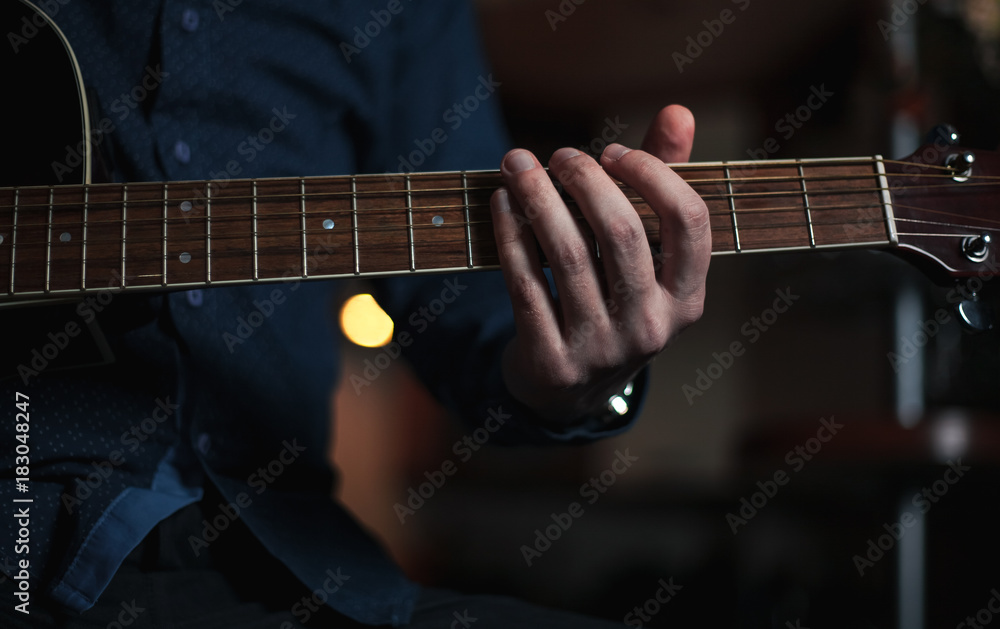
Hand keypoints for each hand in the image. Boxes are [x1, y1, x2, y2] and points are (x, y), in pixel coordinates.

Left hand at [489, 105, 710, 422]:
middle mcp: (651, 327)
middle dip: (584, 179)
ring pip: (568, 254)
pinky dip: (510, 235)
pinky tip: (501, 203)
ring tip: (517, 164)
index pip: (690, 222)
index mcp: (687, 299)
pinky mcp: (552, 360)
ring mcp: (602, 349)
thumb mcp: (645, 258)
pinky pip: (526, 283)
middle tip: (557, 155)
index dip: (652, 174)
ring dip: (537, 197)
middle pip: (622, 232)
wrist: (569, 391)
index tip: (613, 152)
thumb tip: (678, 112)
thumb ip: (662, 184)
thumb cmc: (611, 301)